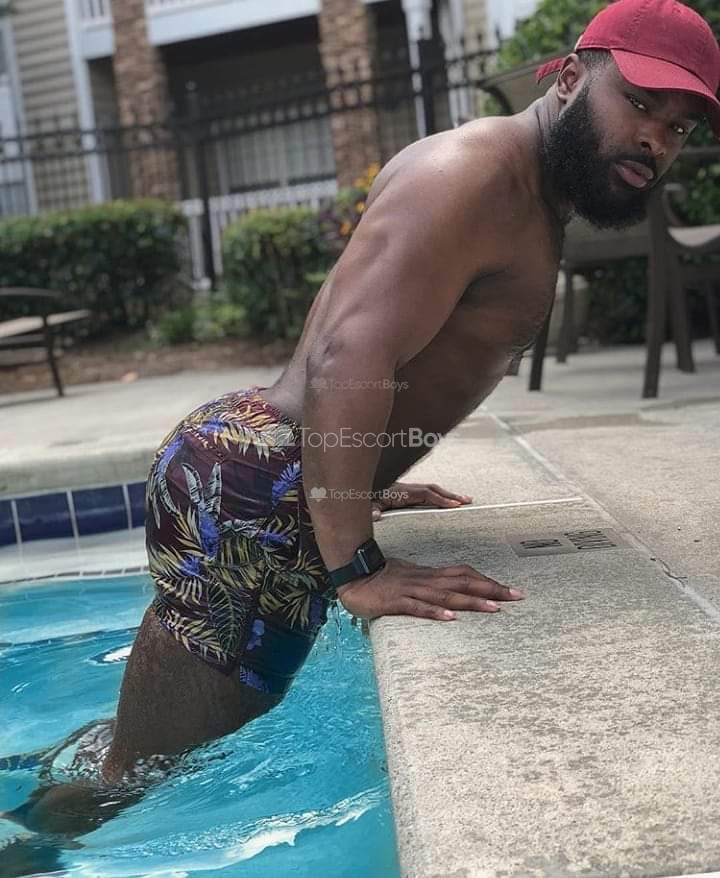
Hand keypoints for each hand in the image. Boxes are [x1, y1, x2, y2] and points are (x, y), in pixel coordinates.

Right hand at [337, 557, 524, 620]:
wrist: (353, 575)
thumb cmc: (381, 579)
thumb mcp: (410, 579)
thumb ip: (429, 586)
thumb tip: (449, 595)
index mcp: (429, 576)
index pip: (464, 575)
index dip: (487, 581)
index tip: (509, 589)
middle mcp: (425, 581)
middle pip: (463, 583)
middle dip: (490, 590)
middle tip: (517, 596)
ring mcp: (411, 591)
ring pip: (446, 596)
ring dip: (471, 602)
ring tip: (494, 608)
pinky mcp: (396, 602)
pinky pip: (418, 607)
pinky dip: (434, 612)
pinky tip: (450, 618)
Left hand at [371, 482, 471, 520]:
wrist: (363, 488)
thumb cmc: (367, 498)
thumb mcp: (368, 504)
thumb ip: (372, 510)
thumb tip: (375, 516)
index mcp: (401, 492)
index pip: (425, 494)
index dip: (440, 498)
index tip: (455, 505)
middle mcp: (408, 488)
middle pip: (433, 489)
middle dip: (451, 495)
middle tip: (468, 501)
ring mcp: (409, 490)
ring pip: (433, 490)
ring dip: (448, 494)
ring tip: (465, 500)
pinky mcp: (409, 493)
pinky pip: (428, 493)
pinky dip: (440, 496)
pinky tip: (448, 501)